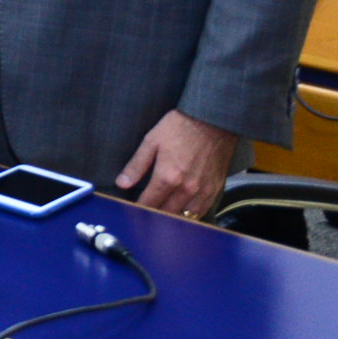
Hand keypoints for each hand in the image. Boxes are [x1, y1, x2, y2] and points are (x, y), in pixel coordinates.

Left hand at [115, 108, 237, 215]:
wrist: (212, 120)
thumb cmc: (180, 128)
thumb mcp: (151, 142)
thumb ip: (136, 166)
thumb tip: (122, 184)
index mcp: (168, 177)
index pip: (149, 203)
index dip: (138, 209)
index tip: (132, 210)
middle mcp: (186, 189)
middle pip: (166, 214)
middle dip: (154, 216)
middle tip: (145, 214)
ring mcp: (203, 191)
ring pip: (185, 217)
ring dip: (173, 218)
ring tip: (162, 215)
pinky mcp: (215, 189)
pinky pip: (202, 211)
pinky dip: (190, 214)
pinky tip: (182, 211)